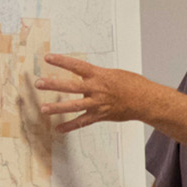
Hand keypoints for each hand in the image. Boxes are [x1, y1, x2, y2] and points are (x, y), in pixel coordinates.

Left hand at [34, 54, 157, 130]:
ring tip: (43, 109)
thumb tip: (83, 76)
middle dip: (54, 84)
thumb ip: (97, 76)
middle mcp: (96, 89)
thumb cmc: (133, 85)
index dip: (62, 61)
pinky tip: (58, 128)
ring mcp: (98, 103)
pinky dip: (70, 126)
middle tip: (39, 83)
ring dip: (57, 108)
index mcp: (99, 75)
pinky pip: (83, 122)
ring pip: (74, 106)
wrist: (147, 101)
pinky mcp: (101, 115)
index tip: (48, 57)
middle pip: (71, 86)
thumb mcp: (114, 74)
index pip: (77, 66)